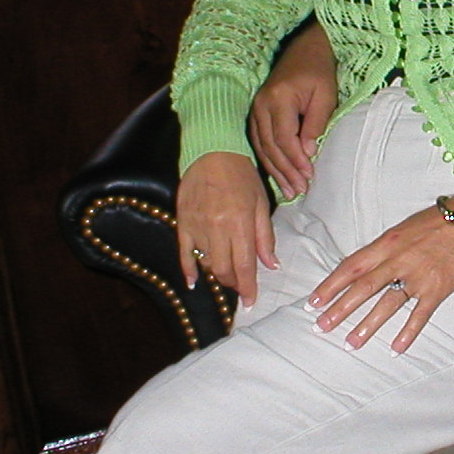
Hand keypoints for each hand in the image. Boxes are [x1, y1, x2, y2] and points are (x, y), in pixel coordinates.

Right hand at [177, 151, 275, 306]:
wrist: (212, 153)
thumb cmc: (242, 176)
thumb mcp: (261, 203)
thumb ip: (265, 236)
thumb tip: (270, 265)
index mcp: (240, 223)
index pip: (245, 265)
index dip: (248, 287)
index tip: (251, 301)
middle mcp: (217, 228)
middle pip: (224, 269)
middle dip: (234, 283)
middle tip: (241, 286)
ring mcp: (197, 226)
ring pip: (206, 263)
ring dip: (217, 274)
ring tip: (226, 276)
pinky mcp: (183, 222)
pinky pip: (183, 253)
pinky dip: (188, 270)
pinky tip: (193, 282)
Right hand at [249, 21, 337, 198]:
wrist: (305, 48)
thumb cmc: (319, 71)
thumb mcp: (325, 95)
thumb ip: (315, 123)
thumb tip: (308, 153)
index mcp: (278, 98)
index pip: (284, 138)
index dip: (295, 160)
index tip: (308, 176)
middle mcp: (261, 105)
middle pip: (270, 146)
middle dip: (285, 171)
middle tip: (299, 191)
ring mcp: (255, 108)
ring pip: (261, 147)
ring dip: (275, 170)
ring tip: (289, 190)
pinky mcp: (256, 112)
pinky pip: (259, 141)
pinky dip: (268, 159)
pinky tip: (277, 174)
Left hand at [307, 193, 453, 352]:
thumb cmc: (438, 222)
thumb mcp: (403, 229)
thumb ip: (384, 249)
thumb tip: (364, 268)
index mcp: (386, 244)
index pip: (351, 266)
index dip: (330, 285)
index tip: (313, 302)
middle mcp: (398, 261)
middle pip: (363, 288)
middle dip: (339, 309)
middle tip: (322, 327)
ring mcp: (418, 276)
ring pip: (387, 304)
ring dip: (367, 325)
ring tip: (351, 343)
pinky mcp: (437, 289)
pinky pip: (419, 314)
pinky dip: (408, 333)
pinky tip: (395, 348)